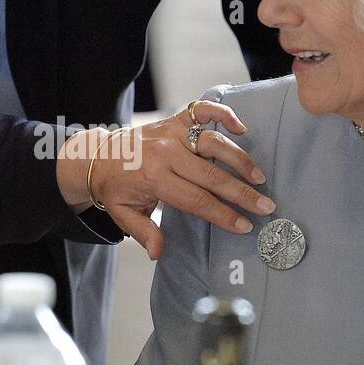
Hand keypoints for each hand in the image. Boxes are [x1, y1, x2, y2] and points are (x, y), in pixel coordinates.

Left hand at [57, 100, 273, 259]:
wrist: (98, 157)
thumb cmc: (116, 189)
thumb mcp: (124, 215)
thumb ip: (144, 233)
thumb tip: (157, 254)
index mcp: (154, 179)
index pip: (197, 200)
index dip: (223, 215)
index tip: (244, 226)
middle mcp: (165, 153)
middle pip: (211, 175)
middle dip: (241, 193)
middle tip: (265, 206)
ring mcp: (171, 133)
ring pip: (213, 143)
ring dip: (240, 159)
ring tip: (259, 177)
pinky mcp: (174, 120)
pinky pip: (201, 110)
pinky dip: (222, 113)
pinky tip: (241, 128)